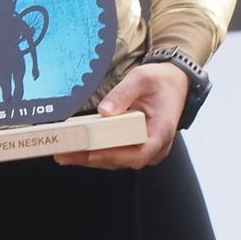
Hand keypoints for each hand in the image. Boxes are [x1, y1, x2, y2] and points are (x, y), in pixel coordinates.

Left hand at [54, 62, 186, 169]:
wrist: (175, 84)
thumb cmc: (161, 82)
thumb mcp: (142, 79)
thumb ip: (122, 94)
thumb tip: (104, 111)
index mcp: (162, 131)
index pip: (139, 154)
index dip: (113, 155)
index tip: (91, 151)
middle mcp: (156, 146)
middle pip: (122, 160)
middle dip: (92, 157)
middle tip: (65, 152)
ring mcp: (146, 149)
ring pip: (116, 161)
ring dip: (90, 158)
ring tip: (64, 152)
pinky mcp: (136, 147)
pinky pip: (115, 154)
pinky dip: (96, 152)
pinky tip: (76, 148)